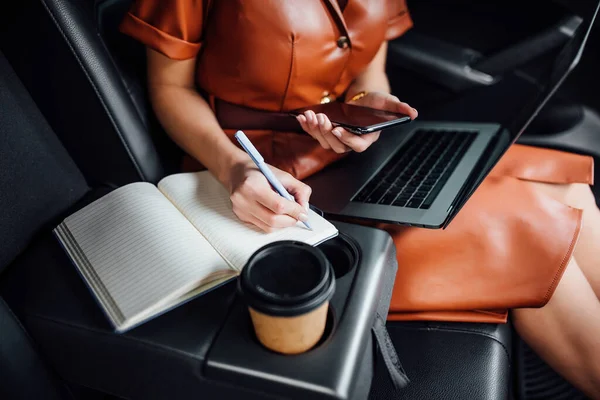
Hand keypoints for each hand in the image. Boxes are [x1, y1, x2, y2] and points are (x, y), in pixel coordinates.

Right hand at [227, 160, 311, 232]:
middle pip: (273, 220)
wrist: (236, 172)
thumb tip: (304, 209)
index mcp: (253, 185)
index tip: (303, 213)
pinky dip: (273, 223)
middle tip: (298, 215)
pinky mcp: (241, 217)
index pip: (278, 206)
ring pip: (268, 227)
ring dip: (283, 223)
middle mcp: (243, 199)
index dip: (294, 211)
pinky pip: (262, 227)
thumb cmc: (259, 172)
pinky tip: (275, 213)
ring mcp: (240, 210)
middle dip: (290, 220)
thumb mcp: (282, 175)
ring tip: (287, 214)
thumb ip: (299, 190)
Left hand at [296, 92, 417, 152]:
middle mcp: (351, 141)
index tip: (337, 129)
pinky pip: (314, 133)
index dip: (347, 139)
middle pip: (337, 145)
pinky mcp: (326, 132)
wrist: (362, 98)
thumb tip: (413, 113)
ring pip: (323, 141)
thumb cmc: (375, 102)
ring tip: (311, 115)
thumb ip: (399, 108)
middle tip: (322, 119)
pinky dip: (307, 126)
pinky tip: (302, 116)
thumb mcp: (387, 102)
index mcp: (366, 138)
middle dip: (327, 133)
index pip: (357, 145)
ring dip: (315, 129)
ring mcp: (337, 138)